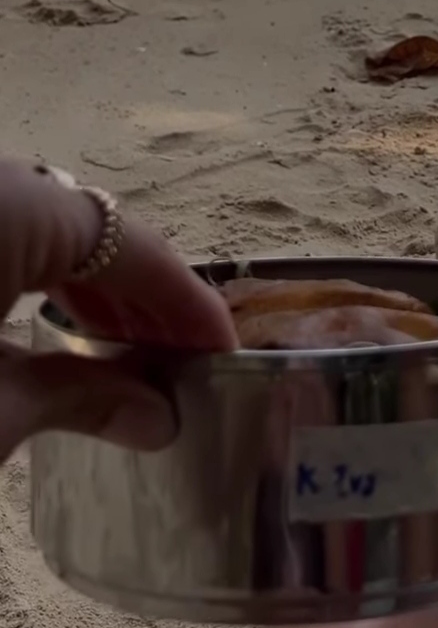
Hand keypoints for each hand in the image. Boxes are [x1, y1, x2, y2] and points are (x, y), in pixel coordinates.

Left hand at [0, 158, 236, 460]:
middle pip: (96, 233)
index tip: (226, 358)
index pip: (136, 250)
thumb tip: (158, 419)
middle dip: (144, 300)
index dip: (190, 307)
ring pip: (50, 228)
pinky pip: (11, 230)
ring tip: (128, 355)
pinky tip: (59, 325)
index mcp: (20, 209)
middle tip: (182, 367)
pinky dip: (40, 273)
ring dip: (94, 288)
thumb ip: (78, 399)